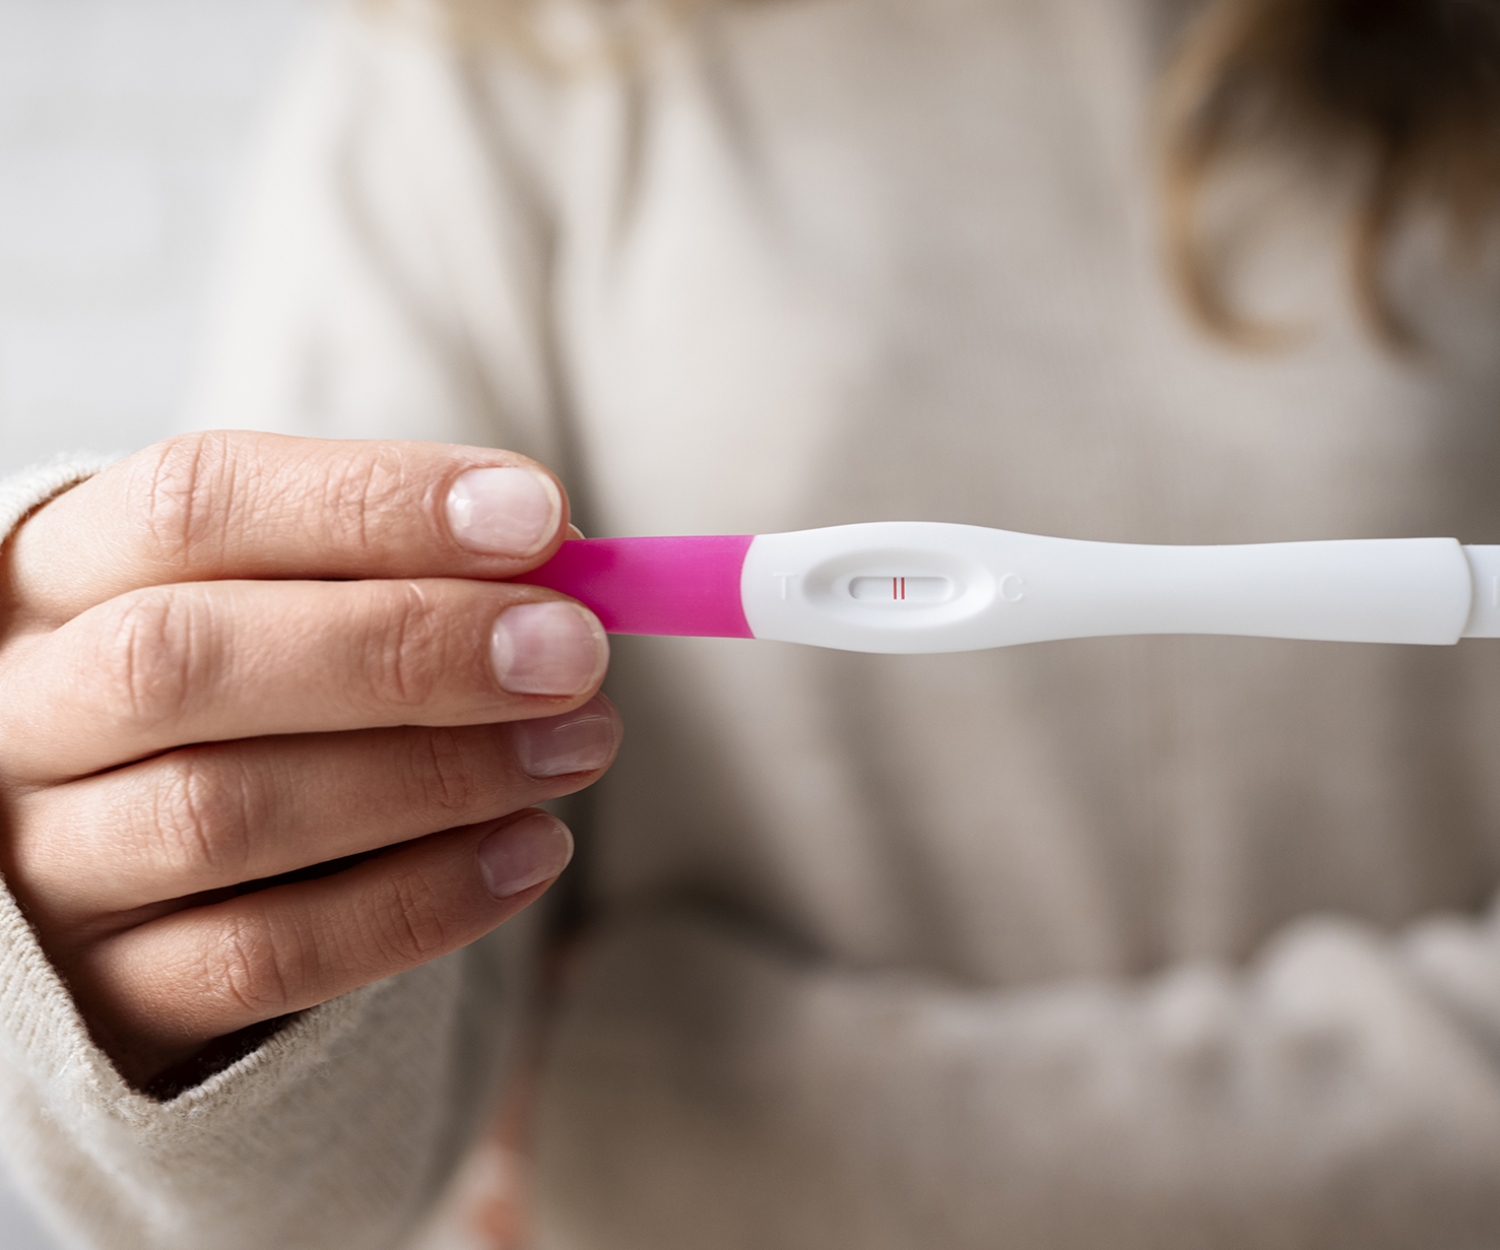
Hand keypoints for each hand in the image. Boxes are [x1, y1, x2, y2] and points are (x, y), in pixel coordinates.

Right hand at [0, 432, 616, 1088]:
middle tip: (573, 649)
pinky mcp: (106, 993)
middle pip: (182, 660)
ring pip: (222, 815)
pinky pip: (261, 958)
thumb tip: (562, 556)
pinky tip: (533, 850)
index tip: (538, 518)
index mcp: (60, 574)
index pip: (196, 504)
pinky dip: (416, 903)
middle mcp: (25, 711)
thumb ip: (390, 567)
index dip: (372, 504)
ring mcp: (48, 862)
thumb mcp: (275, 595)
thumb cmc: (238, 686)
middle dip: (405, 646)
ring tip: (579, 743)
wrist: (121, 858)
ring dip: (433, 775)